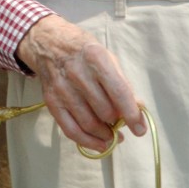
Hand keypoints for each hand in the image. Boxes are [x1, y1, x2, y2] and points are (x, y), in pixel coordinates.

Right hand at [16, 14, 144, 152]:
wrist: (48, 44)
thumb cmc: (84, 52)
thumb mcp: (107, 57)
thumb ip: (122, 82)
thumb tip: (139, 108)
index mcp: (95, 58)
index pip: (118, 91)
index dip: (131, 113)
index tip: (140, 129)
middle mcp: (77, 73)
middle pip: (104, 111)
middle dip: (117, 122)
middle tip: (121, 123)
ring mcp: (62, 89)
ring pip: (89, 124)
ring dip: (105, 136)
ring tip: (112, 136)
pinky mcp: (51, 102)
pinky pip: (71, 130)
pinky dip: (88, 142)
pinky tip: (100, 144)